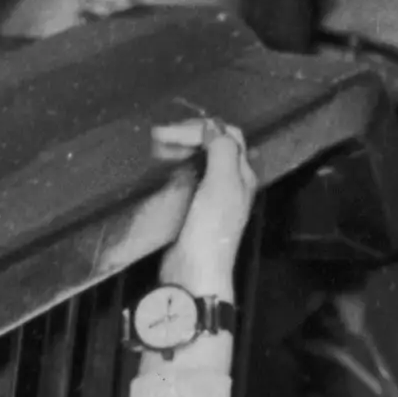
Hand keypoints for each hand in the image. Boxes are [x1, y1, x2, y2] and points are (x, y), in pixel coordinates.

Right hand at [150, 113, 259, 293]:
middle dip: (188, 134)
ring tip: (155, 146)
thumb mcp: (222, 184)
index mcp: (242, 174)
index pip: (228, 135)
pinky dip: (172, 166)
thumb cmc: (210, 227)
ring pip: (198, 160)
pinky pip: (185, 177)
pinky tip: (157, 167)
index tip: (171, 130)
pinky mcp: (192, 207)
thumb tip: (212, 126)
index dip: (202, 127)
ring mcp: (211, 195)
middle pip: (213, 145)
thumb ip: (222, 151)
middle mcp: (230, 182)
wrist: (193, 271)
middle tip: (157, 135)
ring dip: (179, 148)